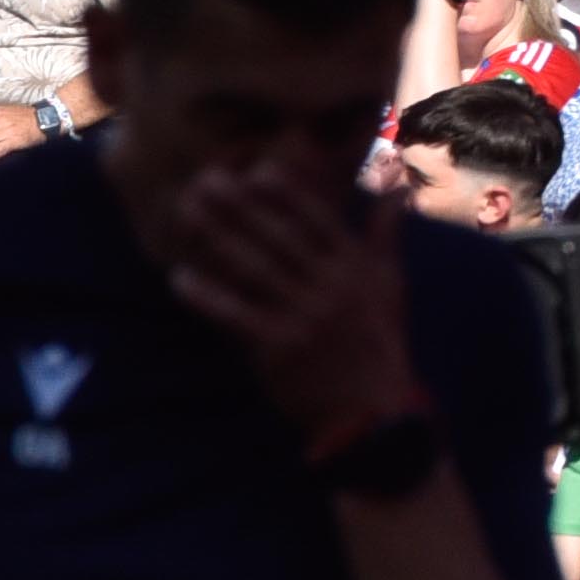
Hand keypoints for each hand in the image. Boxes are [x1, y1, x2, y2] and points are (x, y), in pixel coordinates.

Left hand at [161, 156, 432, 456]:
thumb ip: (386, 234)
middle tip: (203, 181)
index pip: (319, 222)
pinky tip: (180, 278)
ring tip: (186, 215)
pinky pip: (236, 314)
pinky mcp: (279, 346)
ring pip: (255, 269)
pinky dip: (208, 295)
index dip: (287, 196)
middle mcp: (331, 285)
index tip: (256, 171)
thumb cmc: (378, 341)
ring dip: (216, 238)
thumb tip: (399, 186)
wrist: (370, 409)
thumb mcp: (390, 283)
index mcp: (355, 268)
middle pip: (279, 238)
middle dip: (239, 208)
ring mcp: (304, 315)